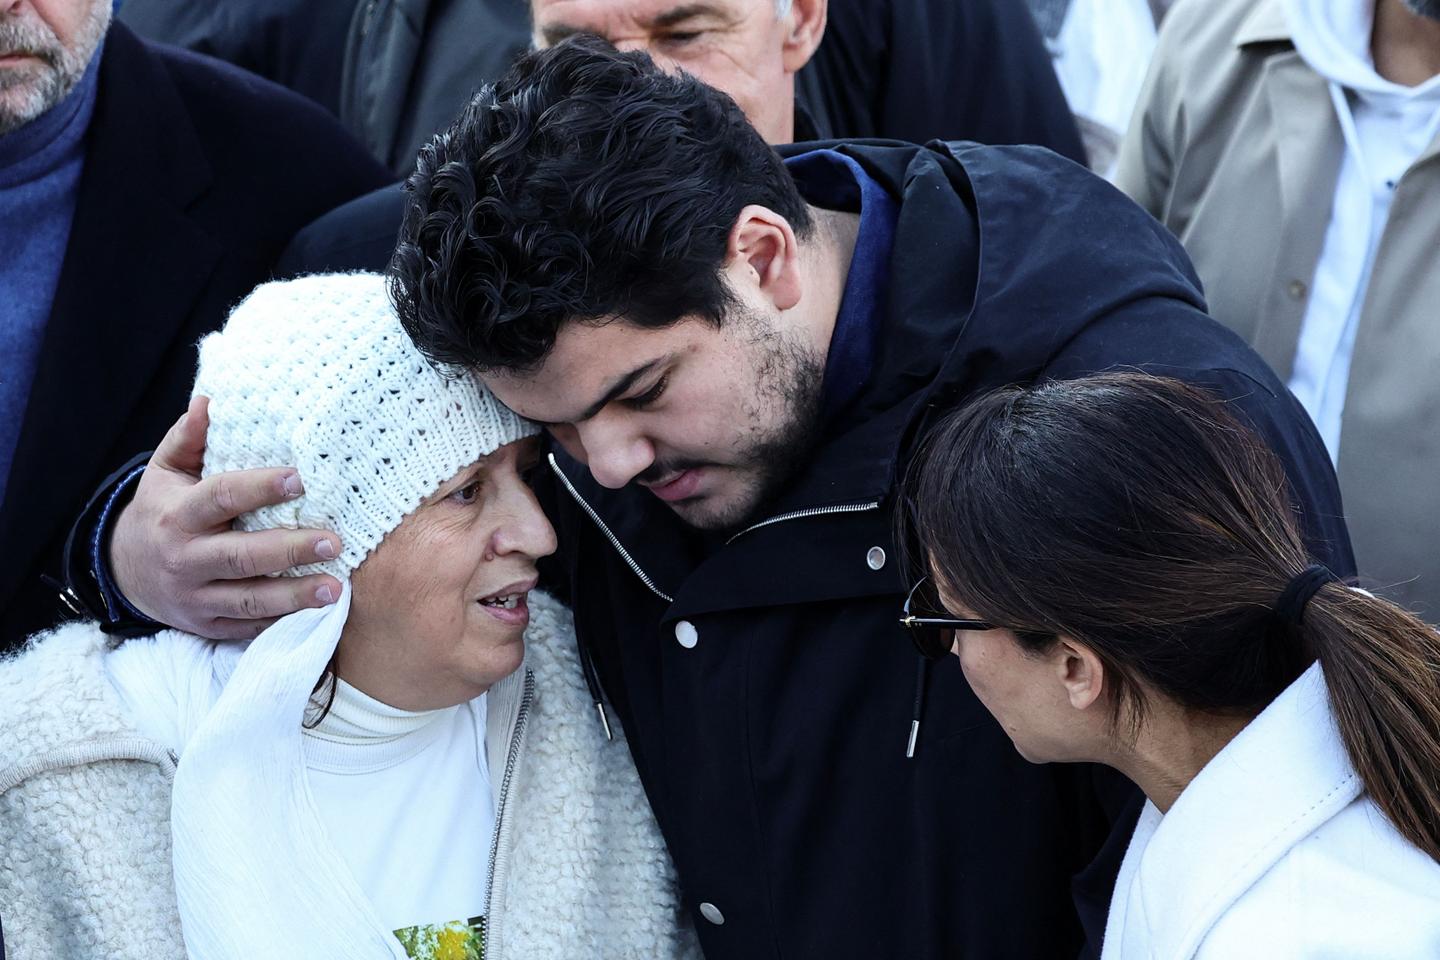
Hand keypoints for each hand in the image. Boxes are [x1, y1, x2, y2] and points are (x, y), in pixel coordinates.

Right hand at [110, 396, 342, 639]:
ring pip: (249, 601)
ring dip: (294, 597)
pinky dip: (284, 622)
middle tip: (333, 541)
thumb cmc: (161, 510)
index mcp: (178, 516)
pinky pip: (250, 627)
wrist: (126, 572)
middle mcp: (186, 559)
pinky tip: (318, 614)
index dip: (259, 488)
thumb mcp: (165, 472)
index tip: (300, 478)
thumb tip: (212, 399)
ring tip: (336, 588)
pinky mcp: (209, 627)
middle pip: (240, 556)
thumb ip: (189, 438)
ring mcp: (197, 598)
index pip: (221, 498)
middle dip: (289, 550)